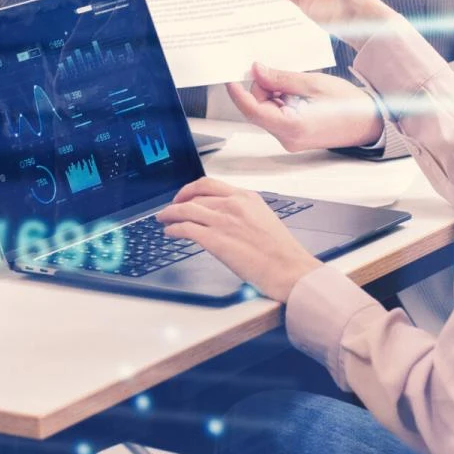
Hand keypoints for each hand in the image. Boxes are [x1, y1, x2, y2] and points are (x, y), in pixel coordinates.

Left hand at [155, 178, 322, 300]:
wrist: (289, 269)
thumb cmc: (282, 252)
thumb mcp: (264, 219)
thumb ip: (244, 213)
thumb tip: (226, 217)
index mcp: (247, 197)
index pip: (210, 184)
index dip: (191, 188)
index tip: (185, 195)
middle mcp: (233, 204)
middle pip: (195, 195)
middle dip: (178, 201)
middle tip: (170, 208)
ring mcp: (223, 220)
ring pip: (185, 209)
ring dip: (169, 213)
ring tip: (163, 219)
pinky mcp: (215, 239)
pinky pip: (185, 228)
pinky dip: (173, 229)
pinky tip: (170, 233)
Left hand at [227, 62, 382, 151]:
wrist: (370, 123)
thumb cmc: (349, 105)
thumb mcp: (314, 83)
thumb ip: (281, 79)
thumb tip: (256, 71)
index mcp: (292, 127)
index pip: (253, 110)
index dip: (238, 93)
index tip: (229, 78)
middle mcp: (288, 139)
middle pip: (259, 109)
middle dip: (264, 89)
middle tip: (280, 73)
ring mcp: (291, 140)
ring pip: (267, 112)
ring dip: (275, 95)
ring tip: (300, 87)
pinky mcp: (294, 137)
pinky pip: (278, 116)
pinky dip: (282, 102)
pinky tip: (300, 94)